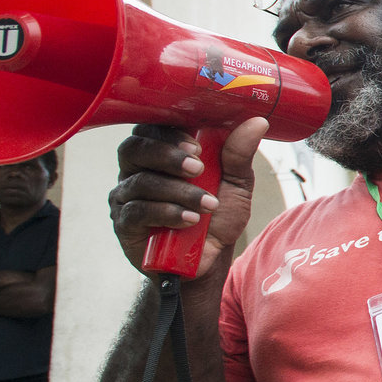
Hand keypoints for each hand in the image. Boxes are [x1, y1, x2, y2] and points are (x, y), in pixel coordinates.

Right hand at [108, 118, 267, 281]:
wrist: (209, 259)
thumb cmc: (217, 216)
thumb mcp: (235, 185)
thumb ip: (239, 154)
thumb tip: (257, 122)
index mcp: (160, 152)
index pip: (151, 128)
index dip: (169, 132)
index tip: (197, 145)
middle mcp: (136, 170)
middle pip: (134, 149)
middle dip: (167, 156)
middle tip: (198, 168)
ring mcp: (126, 196)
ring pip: (140, 182)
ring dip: (178, 191)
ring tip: (207, 204)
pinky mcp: (124, 223)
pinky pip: (137, 211)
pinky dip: (167, 213)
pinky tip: (189, 220)